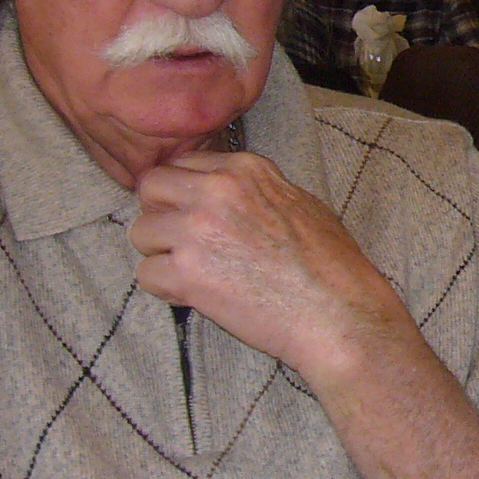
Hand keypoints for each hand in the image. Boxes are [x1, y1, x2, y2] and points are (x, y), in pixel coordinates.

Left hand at [130, 151, 412, 386]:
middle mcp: (216, 190)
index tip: (192, 217)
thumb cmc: (331, 266)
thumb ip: (255, 191)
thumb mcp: (300, 204)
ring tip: (192, 275)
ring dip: (159, 255)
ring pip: (141, 232)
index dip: (182, 194)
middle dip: (160, 216)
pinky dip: (166, 290)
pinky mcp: (187, 272)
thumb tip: (227, 194)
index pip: (182, 164)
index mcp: (246, 169)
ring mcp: (198, 229)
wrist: (338, 314)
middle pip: (150, 188)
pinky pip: (146, 274)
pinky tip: (196, 297)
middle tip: (182, 245)